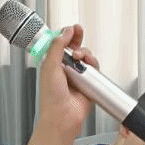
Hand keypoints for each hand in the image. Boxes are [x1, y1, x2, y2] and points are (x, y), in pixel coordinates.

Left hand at [36, 25, 99, 139]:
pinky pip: (94, 68)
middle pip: (74, 48)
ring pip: (86, 56)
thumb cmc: (52, 97)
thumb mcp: (50, 65)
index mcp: (52, 64)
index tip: (71, 29)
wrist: (63, 115)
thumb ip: (57, 46)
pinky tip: (88, 66)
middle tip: (78, 33)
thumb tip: (65, 32)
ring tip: (79, 58)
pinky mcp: (89, 82)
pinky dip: (93, 64)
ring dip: (84, 53)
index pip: (60, 44)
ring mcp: (77, 75)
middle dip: (77, 40)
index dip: (66, 35)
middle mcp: (65, 69)